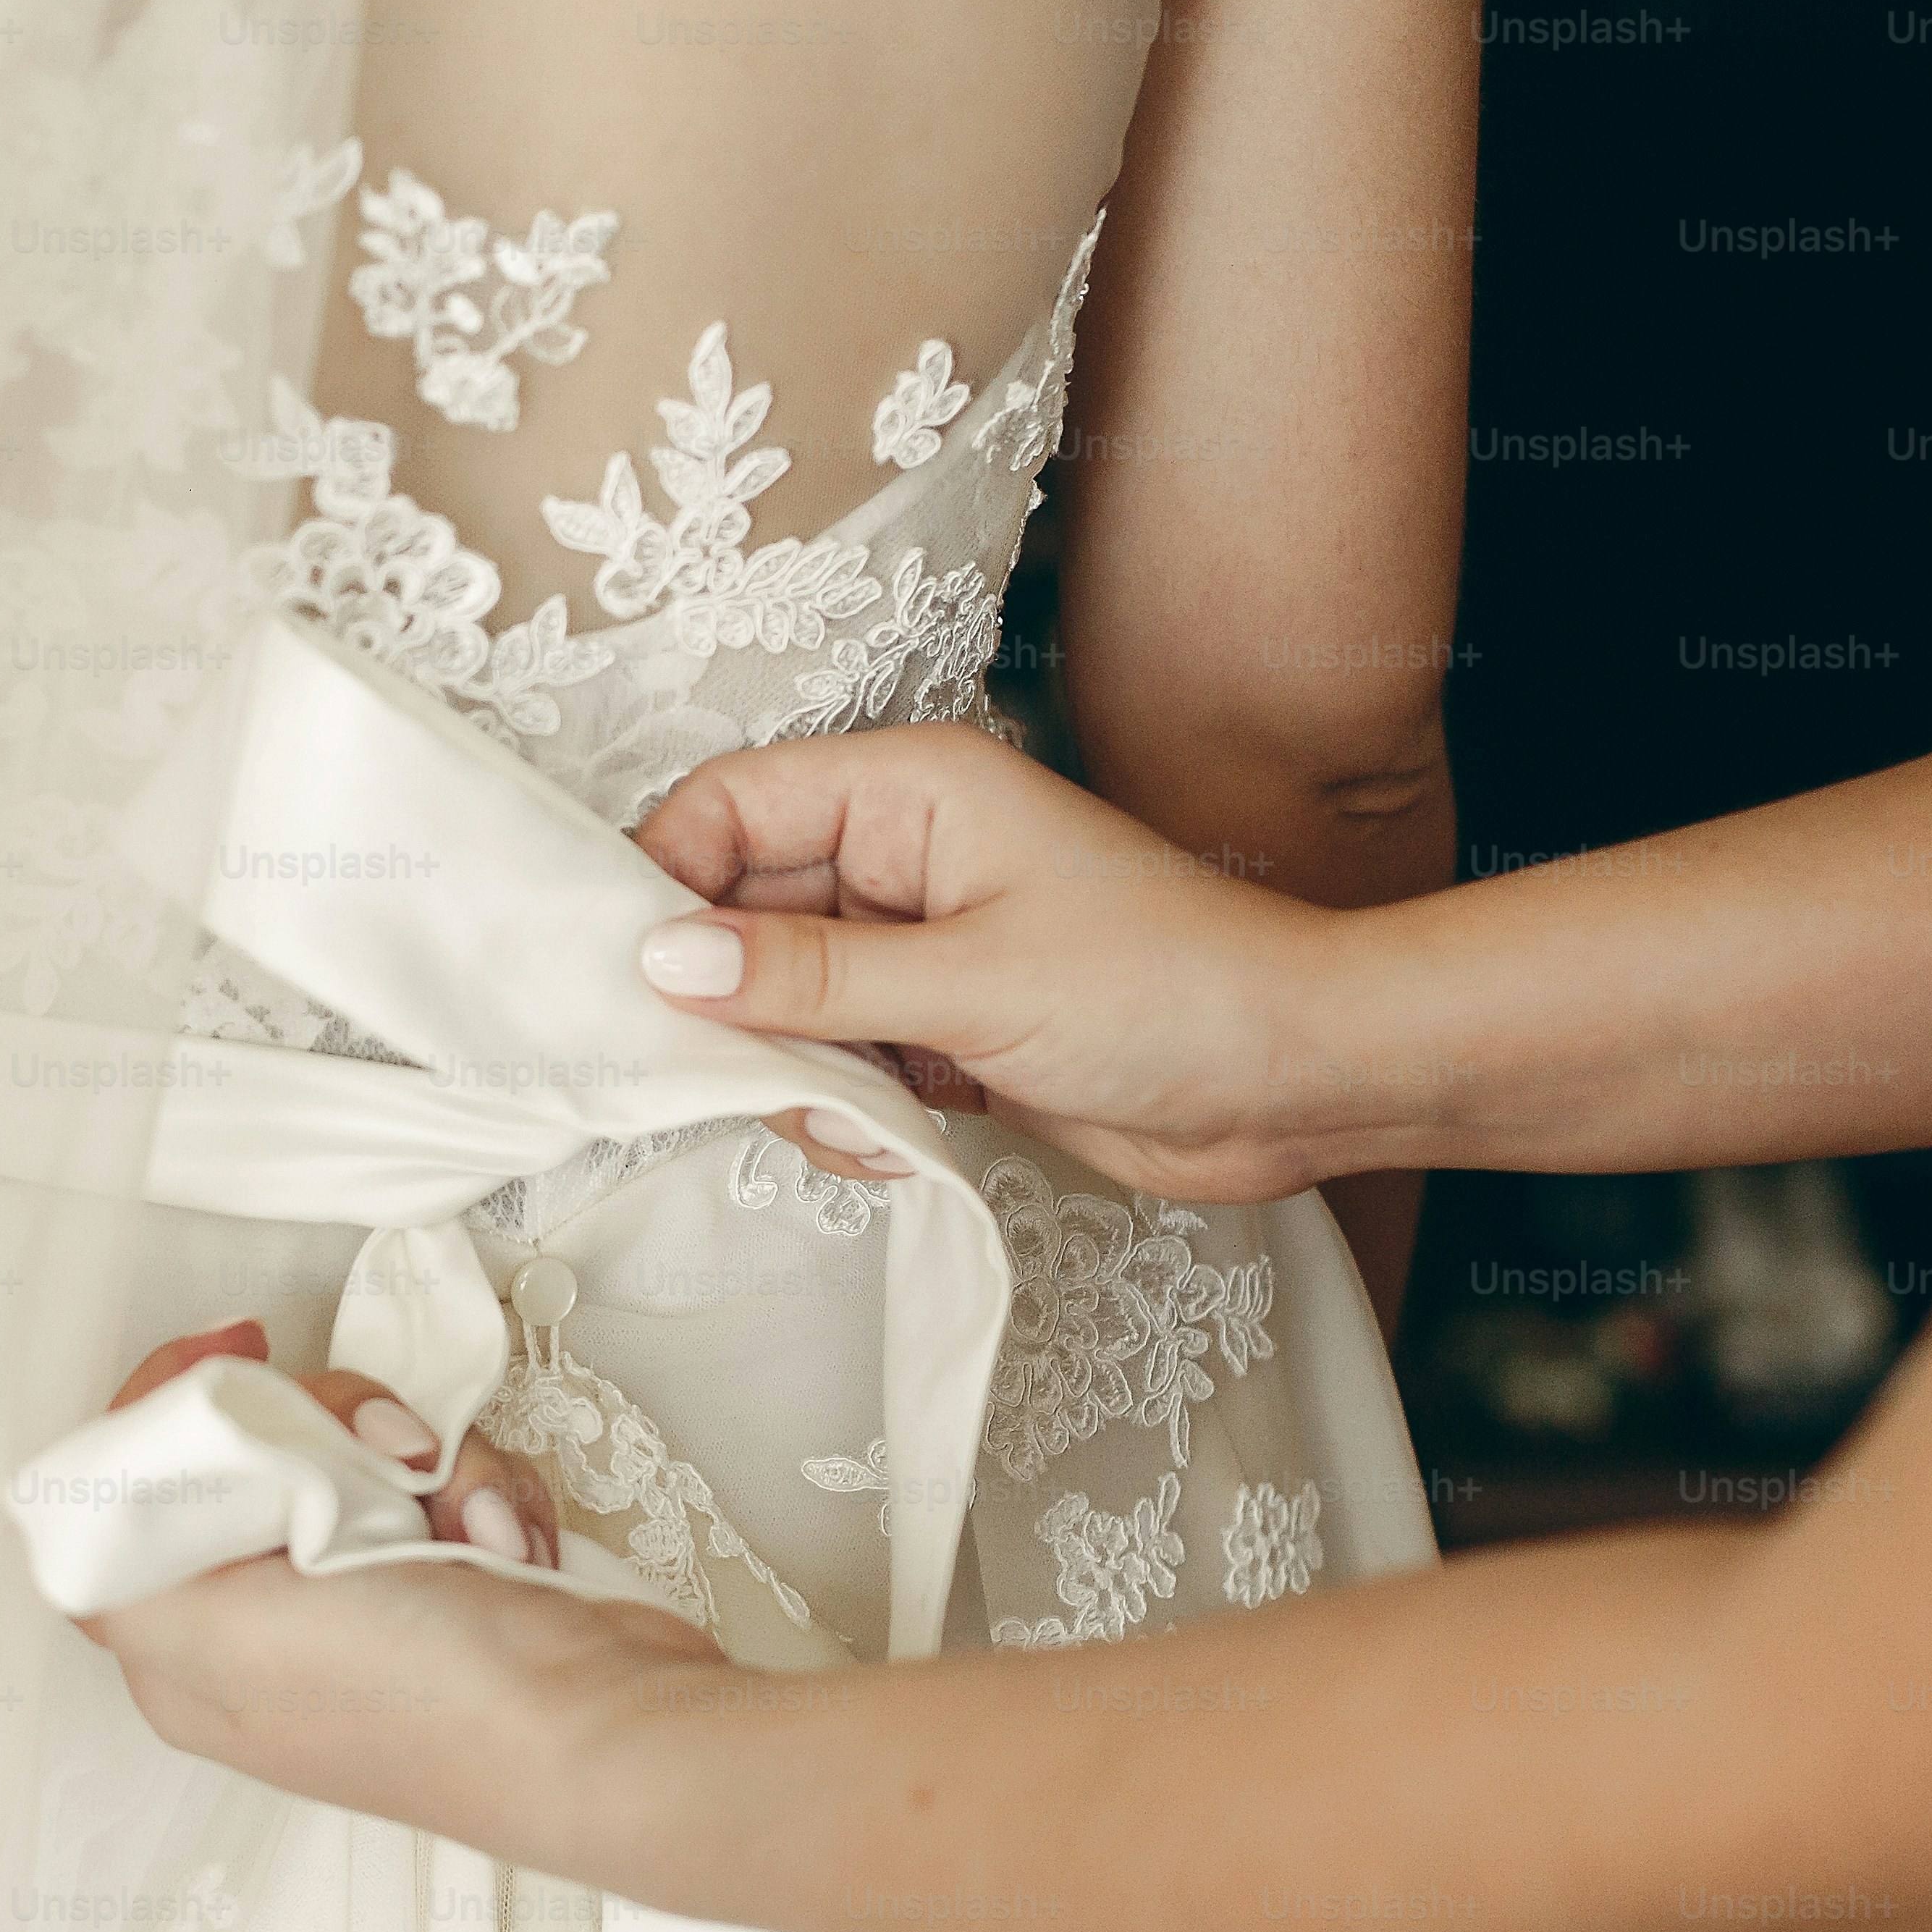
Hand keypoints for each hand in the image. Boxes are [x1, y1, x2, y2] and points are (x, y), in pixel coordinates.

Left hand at [75, 1324, 717, 1846]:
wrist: (605, 1732)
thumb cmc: (427, 1705)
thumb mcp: (219, 1638)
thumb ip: (119, 1566)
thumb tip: (91, 1503)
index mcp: (186, 1647)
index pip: (132, 1484)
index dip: (175, 1400)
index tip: (241, 1349)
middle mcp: (265, 1624)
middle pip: (256, 1442)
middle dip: (336, 1426)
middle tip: (384, 1457)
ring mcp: (365, 1598)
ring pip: (363, 1448)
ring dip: (431, 1462)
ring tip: (466, 1530)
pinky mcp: (449, 1579)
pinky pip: (447, 1475)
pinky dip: (483, 1490)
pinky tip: (507, 1548)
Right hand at [631, 723, 1404, 1204]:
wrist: (1298, 1082)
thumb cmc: (1172, 991)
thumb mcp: (970, 982)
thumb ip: (808, 978)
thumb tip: (665, 963)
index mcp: (913, 790)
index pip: (733, 804)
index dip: (666, 881)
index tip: (633, 979)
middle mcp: (906, 855)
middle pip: (743, 911)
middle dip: (730, 1004)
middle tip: (741, 1077)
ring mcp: (923, 946)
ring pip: (781, 1002)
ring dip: (793, 1073)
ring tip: (858, 1116)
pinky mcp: (944, 1028)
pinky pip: (837, 1062)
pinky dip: (844, 1110)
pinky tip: (896, 1141)